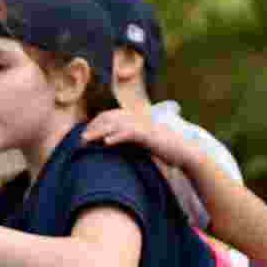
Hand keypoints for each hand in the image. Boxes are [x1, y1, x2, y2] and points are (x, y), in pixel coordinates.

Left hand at [82, 109, 196, 168]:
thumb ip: (132, 138)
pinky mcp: (149, 135)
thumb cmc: (165, 148)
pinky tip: (106, 143)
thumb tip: (116, 143)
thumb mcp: (145, 140)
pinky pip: (129, 134)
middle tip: (81, 138)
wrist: (186, 151)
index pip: (111, 115)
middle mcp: (138, 118)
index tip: (85, 133)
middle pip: (110, 118)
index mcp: (137, 117)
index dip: (96, 123)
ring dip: (99, 132)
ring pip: (116, 125)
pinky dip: (117, 137)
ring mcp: (143, 125)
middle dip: (93, 127)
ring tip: (86, 140)